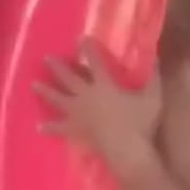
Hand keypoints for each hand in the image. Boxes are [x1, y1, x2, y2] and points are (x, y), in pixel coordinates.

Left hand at [34, 40, 160, 173]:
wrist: (127, 151)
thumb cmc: (140, 123)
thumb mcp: (153, 97)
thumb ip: (154, 77)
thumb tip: (156, 57)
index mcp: (104, 85)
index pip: (96, 62)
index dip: (89, 49)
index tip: (82, 38)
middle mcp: (86, 96)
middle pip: (68, 78)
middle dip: (58, 67)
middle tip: (46, 57)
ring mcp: (78, 115)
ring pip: (58, 100)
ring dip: (46, 91)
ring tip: (33, 84)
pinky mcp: (75, 131)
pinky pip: (59, 128)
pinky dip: (50, 128)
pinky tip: (39, 127)